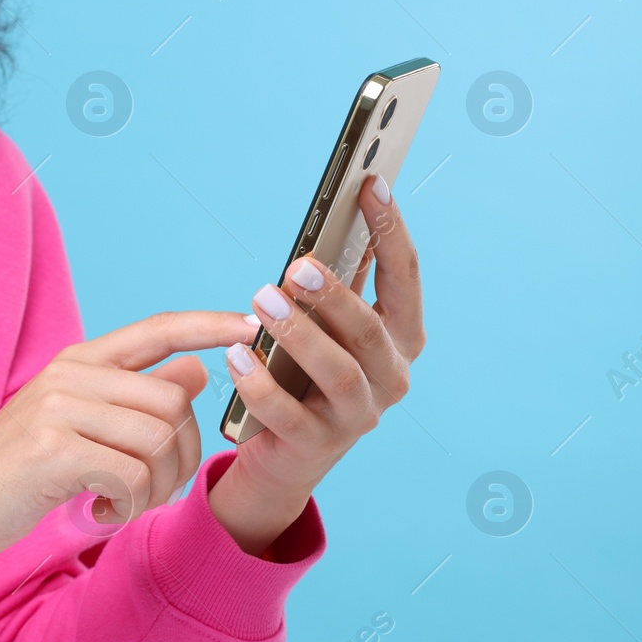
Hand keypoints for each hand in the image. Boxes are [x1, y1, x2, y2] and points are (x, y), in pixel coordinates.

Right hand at [0, 310, 258, 563]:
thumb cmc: (14, 473)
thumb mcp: (76, 426)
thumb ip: (134, 398)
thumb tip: (197, 369)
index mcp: (78, 362)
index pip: (158, 329)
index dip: (209, 325)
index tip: (250, 326)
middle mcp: (70, 375)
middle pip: (173, 402)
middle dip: (184, 458)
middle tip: (156, 491)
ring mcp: (59, 408)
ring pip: (159, 440)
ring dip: (158, 487)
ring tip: (125, 505)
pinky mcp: (53, 448)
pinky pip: (132, 474)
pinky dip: (130, 504)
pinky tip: (102, 513)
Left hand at [212, 174, 425, 553]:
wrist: (285, 456)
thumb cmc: (306, 374)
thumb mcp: (325, 325)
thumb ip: (335, 281)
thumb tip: (334, 213)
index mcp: (401, 337)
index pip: (405, 277)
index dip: (391, 230)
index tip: (371, 184)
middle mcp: (391, 376)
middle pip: (371, 330)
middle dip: (334, 294)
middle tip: (296, 264)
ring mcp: (359, 415)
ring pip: (339, 372)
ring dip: (300, 334)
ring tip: (262, 301)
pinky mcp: (319, 446)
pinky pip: (289, 414)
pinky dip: (261, 385)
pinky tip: (235, 356)